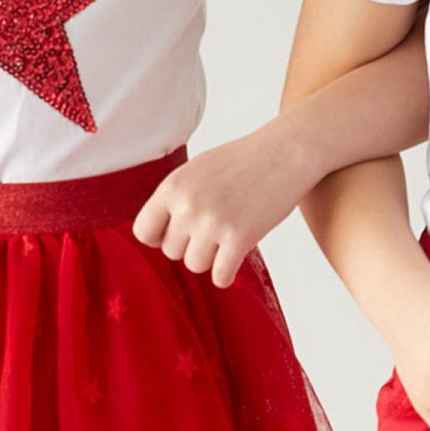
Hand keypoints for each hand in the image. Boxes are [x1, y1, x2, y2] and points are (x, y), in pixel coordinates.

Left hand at [133, 131, 306, 287]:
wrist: (286, 153)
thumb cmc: (243, 162)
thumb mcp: (198, 170)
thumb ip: (177, 199)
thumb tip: (158, 237)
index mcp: (173, 187)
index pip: (143, 231)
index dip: (159, 238)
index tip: (178, 234)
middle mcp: (188, 206)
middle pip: (172, 252)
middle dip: (191, 246)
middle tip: (214, 231)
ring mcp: (213, 223)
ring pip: (195, 265)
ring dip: (210, 259)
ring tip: (226, 239)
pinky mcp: (240, 238)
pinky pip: (220, 277)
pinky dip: (227, 274)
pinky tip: (236, 258)